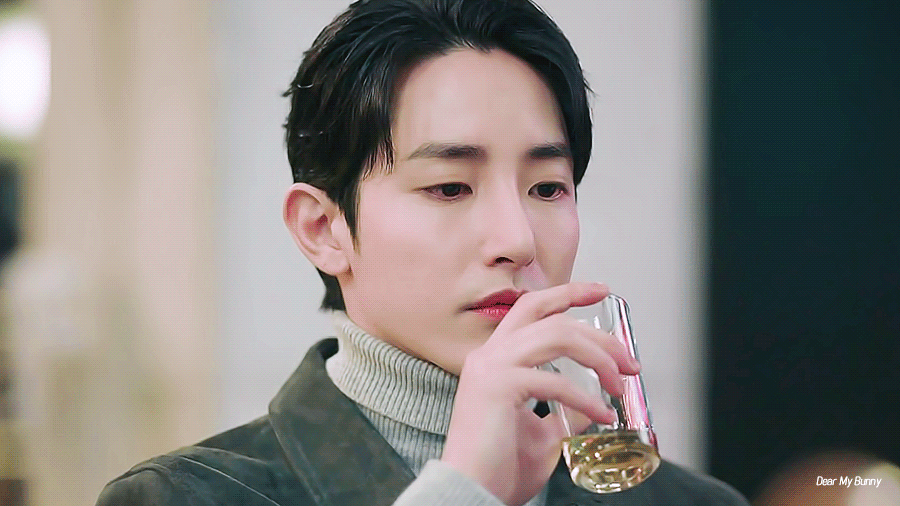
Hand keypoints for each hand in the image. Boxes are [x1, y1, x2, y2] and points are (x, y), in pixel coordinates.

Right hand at [441, 282, 640, 505]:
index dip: (567, 293)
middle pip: (551, 318)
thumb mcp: (543, 434)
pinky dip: (587, 399)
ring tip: (619, 385)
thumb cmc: (498, 468)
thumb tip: (594, 406)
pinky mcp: (498, 386)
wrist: (471, 492)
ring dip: (598, 358)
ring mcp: (491, 367)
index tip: (601, 291)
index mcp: (494, 359)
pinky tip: (603, 416)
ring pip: (556, 336)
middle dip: (598, 334)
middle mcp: (489, 355)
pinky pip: (555, 382)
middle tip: (628, 360)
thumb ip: (565, 413)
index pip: (531, 309)